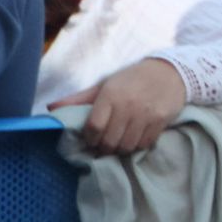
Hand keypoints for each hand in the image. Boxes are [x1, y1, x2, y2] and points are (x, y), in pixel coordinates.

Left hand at [48, 58, 185, 155]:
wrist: (170, 72)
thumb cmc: (132, 79)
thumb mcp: (105, 85)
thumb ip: (79, 99)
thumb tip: (51, 108)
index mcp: (111, 95)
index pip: (93, 127)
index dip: (89, 139)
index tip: (90, 139)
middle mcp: (128, 106)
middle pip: (109, 141)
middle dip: (103, 148)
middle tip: (104, 145)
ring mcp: (146, 114)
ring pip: (126, 146)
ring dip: (120, 149)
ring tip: (119, 143)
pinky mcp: (161, 121)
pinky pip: (144, 144)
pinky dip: (137, 146)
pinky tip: (135, 138)